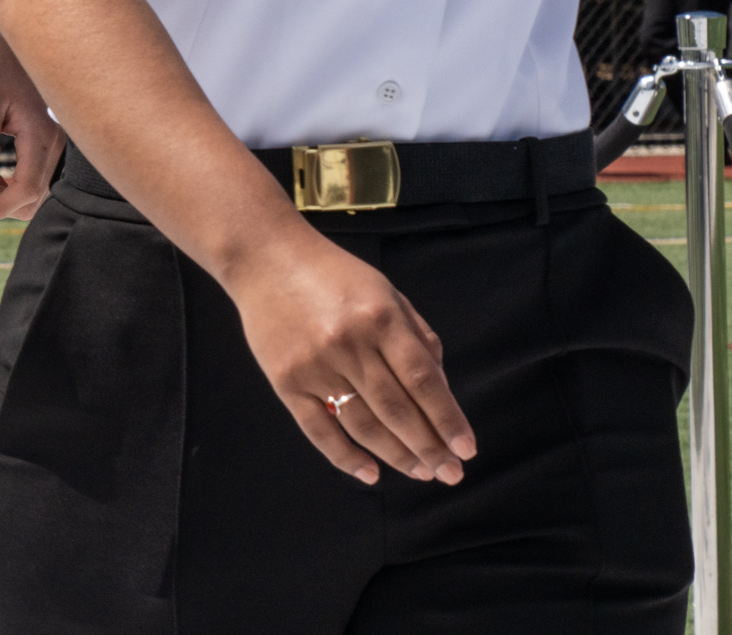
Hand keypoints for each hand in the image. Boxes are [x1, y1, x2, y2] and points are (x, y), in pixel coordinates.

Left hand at [0, 39, 62, 220]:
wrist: (17, 52)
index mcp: (40, 136)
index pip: (27, 188)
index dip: (0, 207)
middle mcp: (54, 145)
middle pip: (33, 196)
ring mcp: (54, 146)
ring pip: (34, 191)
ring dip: (3, 196)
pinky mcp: (47, 145)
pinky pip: (33, 177)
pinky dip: (10, 185)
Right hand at [228, 229, 475, 485]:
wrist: (264, 257)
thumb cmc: (334, 275)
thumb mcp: (387, 293)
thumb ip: (417, 338)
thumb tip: (440, 392)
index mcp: (380, 318)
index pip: (423, 381)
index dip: (448, 419)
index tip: (466, 450)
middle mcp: (348, 343)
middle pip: (397, 409)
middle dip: (429, 447)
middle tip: (451, 473)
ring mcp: (314, 365)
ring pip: (362, 424)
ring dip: (396, 455)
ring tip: (420, 472)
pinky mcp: (285, 380)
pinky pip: (318, 429)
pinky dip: (345, 457)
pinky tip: (370, 474)